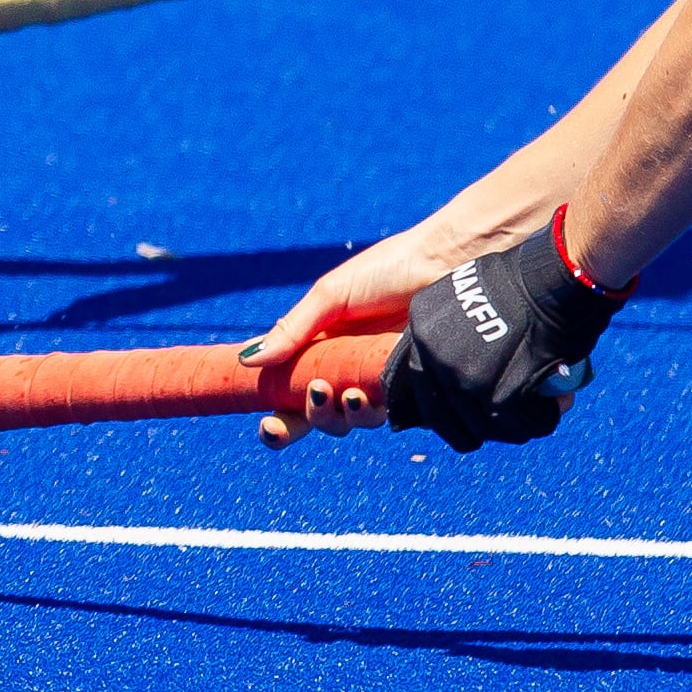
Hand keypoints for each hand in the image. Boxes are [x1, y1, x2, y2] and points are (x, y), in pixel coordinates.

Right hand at [237, 223, 481, 441]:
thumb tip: (248, 360)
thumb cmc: (385, 271)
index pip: (289, 390)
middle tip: (278, 425)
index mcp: (319, 348)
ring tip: (334, 393)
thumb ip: (291, 330)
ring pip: (348, 421)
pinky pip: (385, 415)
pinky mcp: (410, 388)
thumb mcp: (329, 296)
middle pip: (314, 416)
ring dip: (332, 417)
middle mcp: (346, 369)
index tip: (265, 425)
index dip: (277, 414)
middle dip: (294, 426)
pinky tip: (363, 396)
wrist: (442, 265)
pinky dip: (368, 412)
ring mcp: (378, 381)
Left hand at [381, 216, 628, 453]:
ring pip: (485, 425)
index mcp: (422, 323)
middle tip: (498, 430)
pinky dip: (539, 422)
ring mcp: (463, 377)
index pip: (419, 380)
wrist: (555, 277)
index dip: (440, 407)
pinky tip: (551, 414)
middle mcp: (433, 353)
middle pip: (444, 414)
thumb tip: (465, 377)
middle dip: (470, 431)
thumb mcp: (472, 297)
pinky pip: (519, 424)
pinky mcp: (497, 394)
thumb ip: (459, 333)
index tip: (457, 419)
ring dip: (512, 428)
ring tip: (536, 416)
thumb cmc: (526, 281)